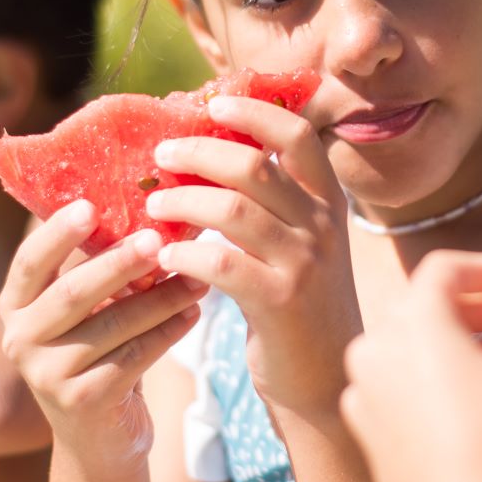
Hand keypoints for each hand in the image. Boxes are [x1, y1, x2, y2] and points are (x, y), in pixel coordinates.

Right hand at [0, 200, 209, 470]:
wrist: (100, 437)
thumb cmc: (100, 351)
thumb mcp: (90, 309)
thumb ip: (102, 267)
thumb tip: (158, 210)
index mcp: (16, 304)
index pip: (30, 261)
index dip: (56, 233)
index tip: (90, 206)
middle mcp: (19, 339)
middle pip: (73, 292)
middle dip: (118, 263)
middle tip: (158, 240)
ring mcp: (46, 374)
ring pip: (112, 324)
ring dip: (160, 298)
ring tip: (197, 277)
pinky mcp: (81, 402)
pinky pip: (133, 357)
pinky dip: (168, 333)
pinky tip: (193, 314)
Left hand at [146, 93, 358, 417]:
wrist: (324, 377)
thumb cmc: (299, 303)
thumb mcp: (303, 244)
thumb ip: (275, 202)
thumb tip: (216, 150)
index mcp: (327, 203)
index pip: (297, 137)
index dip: (255, 113)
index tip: (213, 103)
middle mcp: (322, 226)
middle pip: (256, 167)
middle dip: (201, 152)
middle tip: (162, 153)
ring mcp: (304, 263)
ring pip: (233, 210)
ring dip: (183, 199)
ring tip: (154, 203)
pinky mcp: (281, 302)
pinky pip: (223, 265)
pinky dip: (187, 254)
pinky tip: (166, 255)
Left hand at [341, 252, 481, 481]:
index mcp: (411, 320)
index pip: (447, 269)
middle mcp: (375, 345)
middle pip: (427, 304)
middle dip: (479, 304)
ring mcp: (363, 387)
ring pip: (410, 343)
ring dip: (455, 338)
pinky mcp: (365, 425)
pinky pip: (397, 381)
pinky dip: (431, 374)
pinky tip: (470, 395)